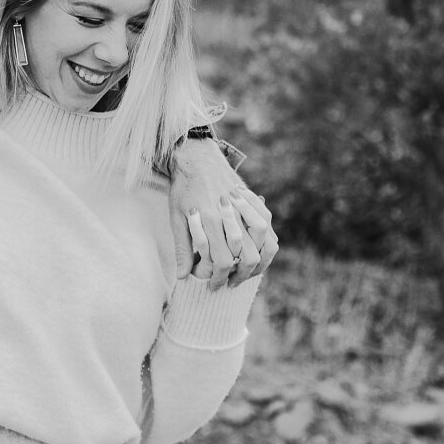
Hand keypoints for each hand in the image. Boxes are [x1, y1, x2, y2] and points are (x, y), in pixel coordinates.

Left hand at [168, 138, 278, 285]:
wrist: (196, 158)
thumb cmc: (183, 189)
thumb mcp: (176, 217)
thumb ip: (182, 248)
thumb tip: (183, 277)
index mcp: (209, 220)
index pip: (221, 260)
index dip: (218, 277)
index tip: (214, 285)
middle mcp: (230, 214)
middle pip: (247, 256)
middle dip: (240, 275)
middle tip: (231, 282)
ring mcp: (245, 206)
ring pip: (265, 242)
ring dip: (259, 261)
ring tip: (248, 272)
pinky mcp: (252, 200)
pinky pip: (268, 224)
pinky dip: (267, 241)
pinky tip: (258, 251)